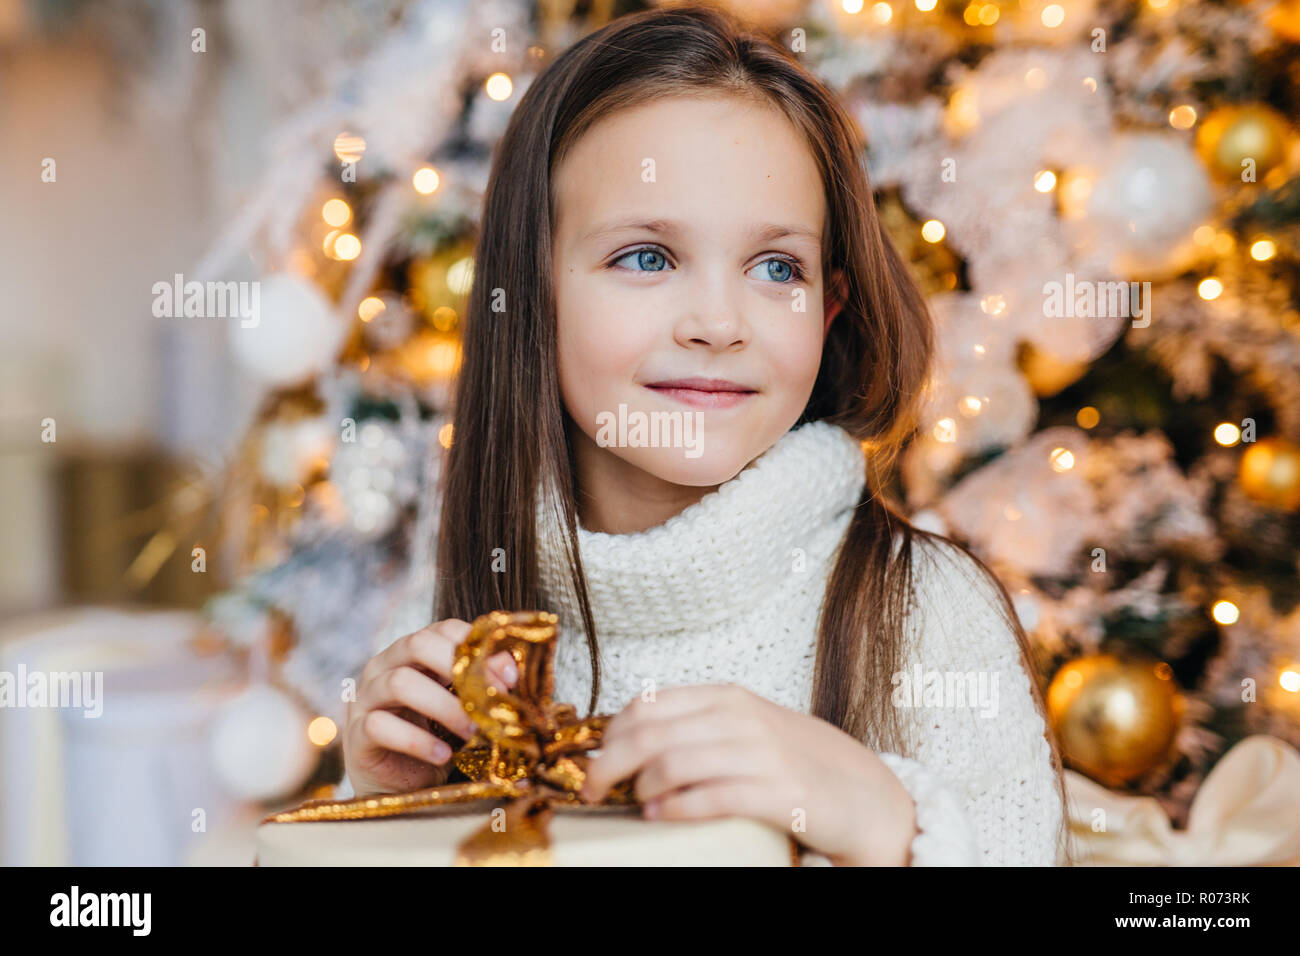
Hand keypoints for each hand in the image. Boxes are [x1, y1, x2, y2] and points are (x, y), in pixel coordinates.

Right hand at [342, 619, 518, 796]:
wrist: (399, 785)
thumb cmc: (436, 737)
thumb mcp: (464, 709)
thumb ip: (483, 684)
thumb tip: (508, 667)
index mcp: (412, 652)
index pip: (442, 629)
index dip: (476, 648)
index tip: (507, 678)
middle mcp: (384, 666)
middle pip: (417, 644)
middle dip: (458, 668)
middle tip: (488, 701)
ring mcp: (365, 697)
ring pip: (399, 683)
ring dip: (444, 707)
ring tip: (472, 731)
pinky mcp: (356, 733)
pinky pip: (379, 726)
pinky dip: (417, 741)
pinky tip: (443, 756)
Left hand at [579, 684, 917, 864]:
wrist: (865, 793)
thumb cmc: (797, 761)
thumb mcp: (744, 728)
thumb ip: (695, 727)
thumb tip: (627, 742)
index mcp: (727, 697)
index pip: (647, 705)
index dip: (609, 735)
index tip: (592, 762)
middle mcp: (741, 718)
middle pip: (650, 734)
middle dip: (608, 764)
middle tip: (593, 789)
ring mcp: (762, 754)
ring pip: (674, 762)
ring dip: (641, 786)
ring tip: (634, 803)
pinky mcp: (779, 793)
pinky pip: (713, 797)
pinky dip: (677, 808)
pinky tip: (660, 815)